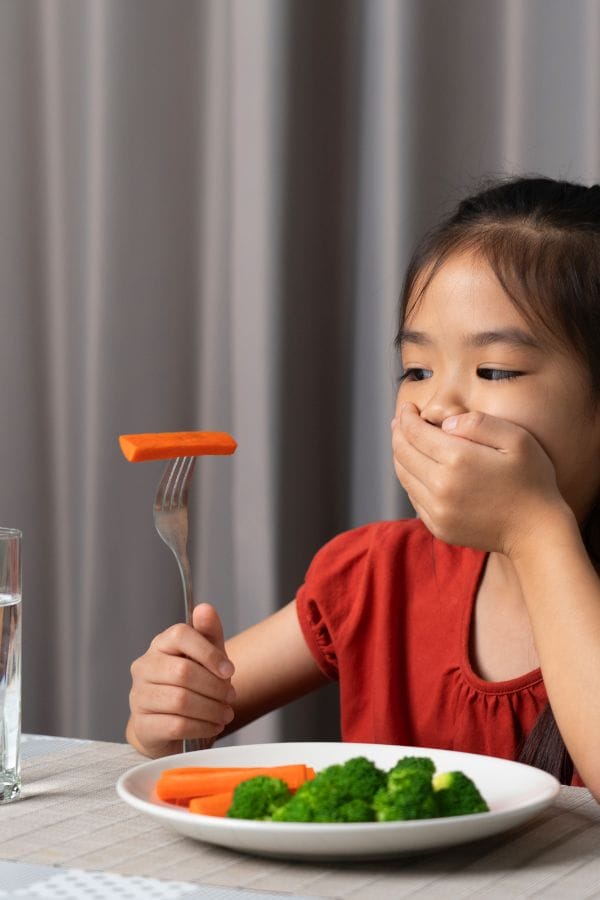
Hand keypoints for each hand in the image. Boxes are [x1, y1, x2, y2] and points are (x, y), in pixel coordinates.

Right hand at [128, 603, 235, 757]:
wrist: (169, 725)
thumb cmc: (192, 685)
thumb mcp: (207, 657)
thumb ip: (208, 633)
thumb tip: (205, 609)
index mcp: (160, 645)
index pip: (180, 635)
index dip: (210, 653)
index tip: (230, 671)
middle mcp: (144, 667)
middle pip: (183, 671)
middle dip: (215, 687)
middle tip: (231, 696)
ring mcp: (139, 697)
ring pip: (180, 701)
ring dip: (211, 709)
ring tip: (225, 713)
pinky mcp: (142, 725)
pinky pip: (175, 725)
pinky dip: (201, 727)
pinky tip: (213, 726)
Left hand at [391, 402, 568, 556]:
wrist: (537, 532)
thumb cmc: (532, 481)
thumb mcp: (516, 439)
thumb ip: (479, 423)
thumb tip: (445, 423)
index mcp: (457, 460)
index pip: (415, 432)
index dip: (406, 417)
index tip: (407, 408)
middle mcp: (440, 487)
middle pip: (402, 453)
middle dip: (399, 434)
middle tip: (400, 422)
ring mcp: (437, 510)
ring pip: (404, 476)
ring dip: (401, 456)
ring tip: (406, 442)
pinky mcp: (438, 527)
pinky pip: (414, 498)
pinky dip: (411, 480)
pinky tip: (420, 470)